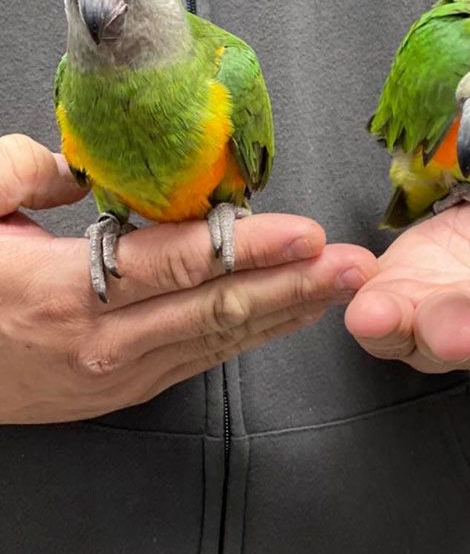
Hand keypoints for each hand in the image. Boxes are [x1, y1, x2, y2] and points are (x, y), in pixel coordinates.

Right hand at [0, 134, 376, 423]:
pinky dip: (252, 335)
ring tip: (340, 286)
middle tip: (353, 263)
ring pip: (220, 340)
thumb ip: (28, 172)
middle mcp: (103, 341)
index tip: (306, 233)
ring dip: (287, 310)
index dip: (248, 249)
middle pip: (217, 308)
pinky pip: (202, 358)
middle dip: (295, 283)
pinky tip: (288, 314)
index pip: (178, 265)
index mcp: (66, 291)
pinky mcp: (125, 389)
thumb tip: (91, 164)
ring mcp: (119, 374)